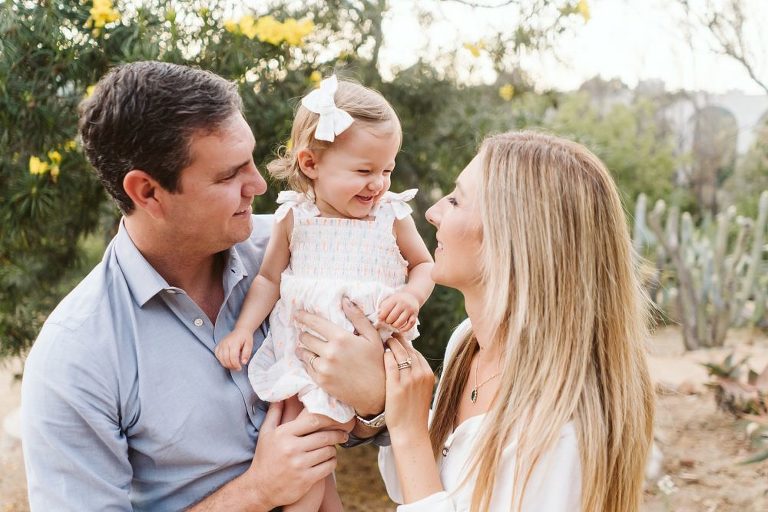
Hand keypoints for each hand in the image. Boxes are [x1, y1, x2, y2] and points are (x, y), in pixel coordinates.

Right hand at [214, 327, 253, 370]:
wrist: (241, 330)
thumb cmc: (245, 338)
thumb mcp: (250, 345)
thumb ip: (247, 353)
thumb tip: (243, 362)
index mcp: (234, 342)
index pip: (233, 357)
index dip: (236, 364)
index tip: (240, 368)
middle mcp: (226, 343)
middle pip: (226, 359)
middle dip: (231, 366)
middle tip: (237, 368)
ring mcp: (221, 344)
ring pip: (220, 358)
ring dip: (226, 364)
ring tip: (233, 365)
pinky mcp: (218, 345)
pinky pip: (217, 355)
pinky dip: (221, 360)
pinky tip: (227, 361)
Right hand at [245, 401, 349, 508]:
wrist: (260, 488)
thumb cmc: (265, 457)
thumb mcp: (266, 434)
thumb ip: (274, 413)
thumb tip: (281, 396)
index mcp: (283, 434)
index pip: (313, 421)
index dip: (328, 419)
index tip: (336, 419)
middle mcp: (291, 448)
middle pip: (324, 436)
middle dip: (337, 435)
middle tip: (343, 434)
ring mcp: (299, 465)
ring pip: (328, 452)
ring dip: (334, 449)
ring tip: (332, 448)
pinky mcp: (306, 480)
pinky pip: (328, 466)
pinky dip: (332, 462)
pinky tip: (329, 460)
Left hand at [295, 298, 385, 416]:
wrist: (377, 393)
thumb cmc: (377, 362)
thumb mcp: (372, 337)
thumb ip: (357, 317)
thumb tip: (345, 300)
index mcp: (341, 338)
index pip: (315, 323)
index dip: (304, 317)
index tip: (297, 314)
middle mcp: (329, 352)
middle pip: (306, 338)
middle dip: (305, 334)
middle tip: (306, 333)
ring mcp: (324, 368)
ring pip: (304, 353)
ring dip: (304, 349)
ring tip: (307, 347)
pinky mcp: (321, 382)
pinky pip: (307, 368)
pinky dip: (307, 362)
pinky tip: (313, 360)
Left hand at [378, 291, 419, 330]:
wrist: (412, 296)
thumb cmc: (397, 300)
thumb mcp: (390, 300)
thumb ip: (383, 307)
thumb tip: (378, 318)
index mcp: (395, 299)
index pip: (386, 310)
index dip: (381, 316)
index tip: (380, 319)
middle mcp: (403, 304)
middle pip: (392, 317)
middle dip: (388, 322)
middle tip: (387, 322)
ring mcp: (410, 309)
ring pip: (401, 322)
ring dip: (395, 326)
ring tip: (393, 325)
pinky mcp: (415, 315)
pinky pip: (410, 324)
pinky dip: (405, 329)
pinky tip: (401, 329)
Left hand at [383, 336, 433, 436]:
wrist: (411, 431)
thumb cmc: (413, 412)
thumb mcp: (422, 391)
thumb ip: (417, 376)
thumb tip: (407, 363)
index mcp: (428, 375)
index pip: (416, 353)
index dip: (406, 344)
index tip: (398, 339)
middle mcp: (420, 374)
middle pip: (408, 350)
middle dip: (399, 340)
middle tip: (390, 334)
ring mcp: (409, 380)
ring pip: (400, 353)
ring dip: (392, 344)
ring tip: (385, 340)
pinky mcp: (397, 386)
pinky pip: (390, 364)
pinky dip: (386, 356)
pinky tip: (381, 353)